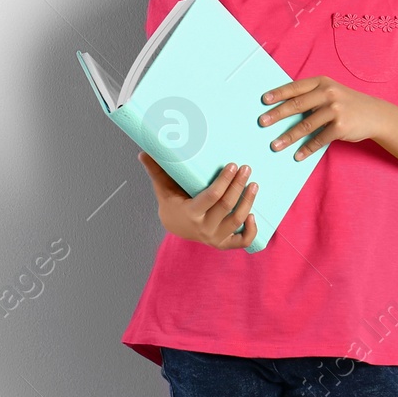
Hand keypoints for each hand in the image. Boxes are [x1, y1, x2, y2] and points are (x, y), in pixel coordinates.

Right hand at [136, 151, 258, 250]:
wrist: (176, 228)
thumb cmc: (171, 203)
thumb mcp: (163, 189)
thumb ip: (156, 171)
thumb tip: (143, 153)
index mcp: (191, 213)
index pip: (212, 197)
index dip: (224, 181)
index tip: (232, 166)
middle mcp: (204, 228)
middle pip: (227, 206)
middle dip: (238, 186)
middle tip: (246, 169)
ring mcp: (215, 238)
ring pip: (237, 221)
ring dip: (248, 202)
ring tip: (254, 184)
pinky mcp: (224, 243)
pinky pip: (242, 241)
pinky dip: (251, 231)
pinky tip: (254, 216)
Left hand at [258, 75, 392, 159]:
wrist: (375, 114)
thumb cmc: (345, 102)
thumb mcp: (330, 91)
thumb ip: (310, 95)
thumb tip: (281, 107)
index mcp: (322, 82)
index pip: (295, 87)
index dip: (279, 94)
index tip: (264, 100)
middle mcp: (328, 93)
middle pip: (297, 105)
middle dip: (277, 114)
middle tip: (262, 122)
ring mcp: (335, 110)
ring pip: (306, 125)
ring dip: (288, 137)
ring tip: (275, 145)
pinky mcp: (341, 127)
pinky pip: (319, 139)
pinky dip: (307, 149)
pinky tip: (297, 155)